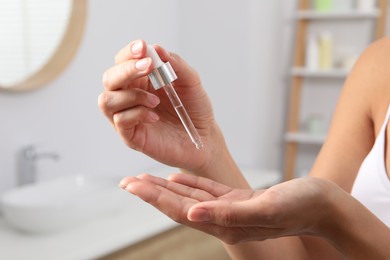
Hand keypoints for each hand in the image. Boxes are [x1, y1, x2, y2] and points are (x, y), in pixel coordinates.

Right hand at [99, 40, 214, 170]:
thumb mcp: (191, 82)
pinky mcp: (131, 136)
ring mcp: (128, 116)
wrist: (204, 137)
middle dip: (126, 69)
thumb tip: (157, 49)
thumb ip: (176, 65)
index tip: (142, 47)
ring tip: (155, 101)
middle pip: (109, 78)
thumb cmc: (195, 109)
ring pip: (107, 100)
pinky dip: (137, 114)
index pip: (123, 61)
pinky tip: (154, 117)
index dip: (129, 52)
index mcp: (141, 80)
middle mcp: (130, 96)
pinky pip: (120, 120)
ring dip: (131, 95)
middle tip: (148, 67)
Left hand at [119, 173, 335, 243]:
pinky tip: (176, 177)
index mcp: (226, 223)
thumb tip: (192, 214)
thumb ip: (229, 214)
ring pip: (190, 196)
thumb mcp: (266, 208)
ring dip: (165, 187)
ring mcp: (230, 209)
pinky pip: (208, 191)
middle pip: (179, 204)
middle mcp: (223, 218)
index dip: (154, 198)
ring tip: (143, 179)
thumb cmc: (301, 206)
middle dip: (151, 192)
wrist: (324, 205)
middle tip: (127, 181)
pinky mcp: (239, 199)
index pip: (180, 210)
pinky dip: (189, 183)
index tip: (132, 184)